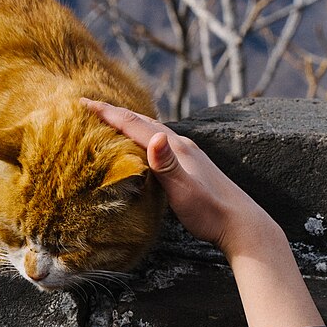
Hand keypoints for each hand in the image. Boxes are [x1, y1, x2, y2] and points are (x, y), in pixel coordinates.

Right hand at [82, 99, 276, 258]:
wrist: (241, 224)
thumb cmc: (210, 211)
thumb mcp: (184, 189)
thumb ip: (167, 163)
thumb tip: (155, 136)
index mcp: (176, 147)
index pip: (136, 124)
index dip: (109, 114)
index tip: (84, 103)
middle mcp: (181, 145)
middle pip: (143, 122)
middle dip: (115, 113)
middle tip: (90, 106)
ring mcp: (187, 154)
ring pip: (152, 130)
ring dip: (129, 123)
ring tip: (111, 120)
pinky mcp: (190, 165)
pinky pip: (159, 143)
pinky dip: (142, 137)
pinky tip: (143, 145)